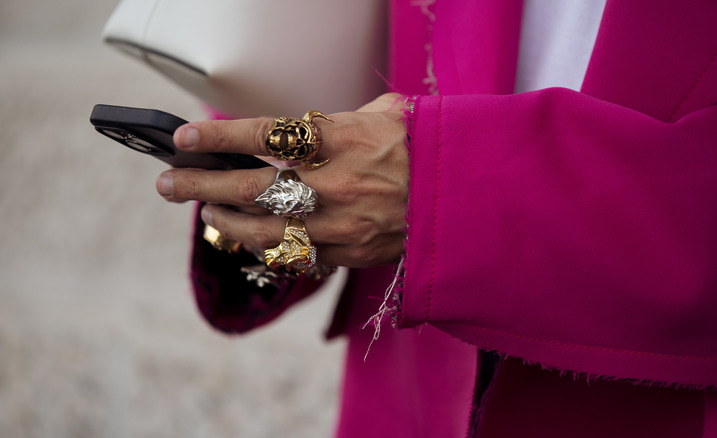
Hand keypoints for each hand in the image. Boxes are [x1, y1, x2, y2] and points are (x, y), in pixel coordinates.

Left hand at [155, 93, 409, 267]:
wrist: (463, 198)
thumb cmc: (423, 148)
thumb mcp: (387, 115)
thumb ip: (338, 121)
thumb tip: (300, 130)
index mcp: (341, 142)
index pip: (263, 137)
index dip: (217, 138)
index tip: (183, 138)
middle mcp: (334, 186)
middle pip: (249, 188)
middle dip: (200, 186)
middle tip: (168, 183)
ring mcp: (339, 226)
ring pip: (263, 232)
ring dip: (226, 222)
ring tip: (206, 212)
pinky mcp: (348, 254)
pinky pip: (294, 256)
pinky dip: (266, 246)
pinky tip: (251, 238)